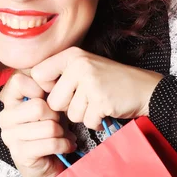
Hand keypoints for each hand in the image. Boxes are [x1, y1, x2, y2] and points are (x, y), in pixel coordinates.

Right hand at [0, 72, 76, 176]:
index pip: (18, 81)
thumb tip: (54, 79)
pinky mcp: (20, 154)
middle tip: (60, 123)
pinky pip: (51, 143)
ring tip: (63, 136)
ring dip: (62, 133)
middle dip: (56, 115)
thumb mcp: (50, 107)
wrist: (48, 166)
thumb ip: (48, 90)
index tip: (53, 98)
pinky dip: (64, 145)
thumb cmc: (50, 132)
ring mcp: (9, 137)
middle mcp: (4, 118)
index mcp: (8, 102)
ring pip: (49, 126)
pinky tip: (66, 146)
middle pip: (38, 106)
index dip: (41, 87)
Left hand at [31, 47, 163, 129]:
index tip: (65, 91)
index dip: (48, 90)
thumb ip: (60, 75)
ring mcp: (91, 82)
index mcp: (72, 55)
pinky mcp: (102, 100)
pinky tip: (107, 109)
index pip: (38, 75)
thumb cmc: (112, 82)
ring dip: (85, 115)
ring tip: (99, 102)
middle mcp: (80, 64)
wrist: (145, 89)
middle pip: (54, 101)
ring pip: (70, 114)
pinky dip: (97, 121)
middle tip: (88, 99)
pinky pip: (87, 121)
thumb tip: (31, 87)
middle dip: (69, 107)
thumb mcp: (84, 68)